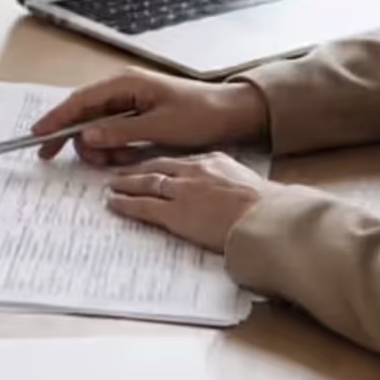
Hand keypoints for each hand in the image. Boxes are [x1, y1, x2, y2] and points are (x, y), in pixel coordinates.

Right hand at [29, 69, 268, 165]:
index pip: (80, 101)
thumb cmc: (200, 115)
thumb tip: (87, 136)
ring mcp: (130, 102)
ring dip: (99, 148)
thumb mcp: (159, 127)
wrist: (232, 114)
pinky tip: (125, 158)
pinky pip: (114, 132)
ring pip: (98, 127)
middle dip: (76, 139)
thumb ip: (120, 132)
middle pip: (83, 114)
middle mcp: (123, 89)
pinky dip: (114, 148)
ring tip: (114, 161)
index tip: (38, 135)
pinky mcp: (138, 115)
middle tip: (60, 159)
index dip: (56, 118)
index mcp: (125, 84)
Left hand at [105, 152, 278, 253]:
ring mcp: (182, 191)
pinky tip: (113, 202)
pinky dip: (125, 203)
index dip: (160, 164)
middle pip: (156, 166)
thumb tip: (230, 193)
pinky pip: (143, 206)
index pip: (178, 160)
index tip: (149, 166)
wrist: (267, 219)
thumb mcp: (248, 183)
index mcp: (213, 161)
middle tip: (120, 172)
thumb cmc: (267, 208)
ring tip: (111, 185)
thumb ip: (231, 182)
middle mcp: (193, 171)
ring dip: (125, 184)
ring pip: (145, 183)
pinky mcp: (175, 213)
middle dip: (136, 169)